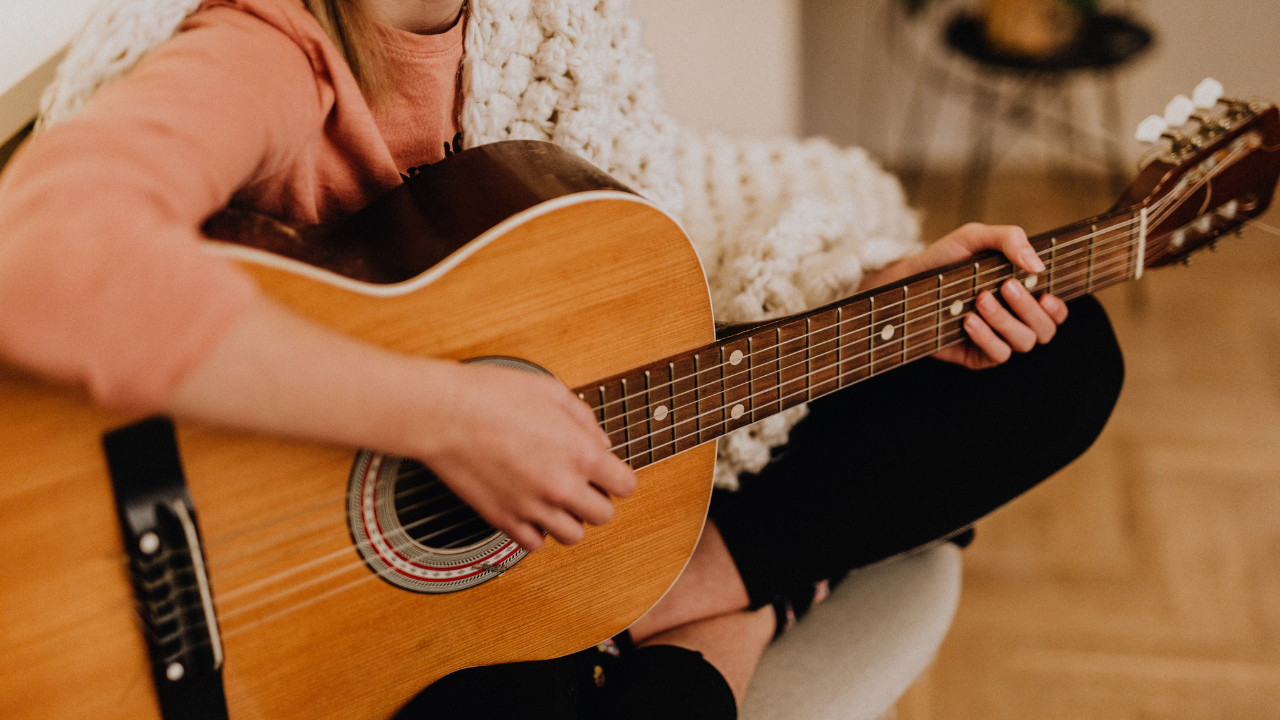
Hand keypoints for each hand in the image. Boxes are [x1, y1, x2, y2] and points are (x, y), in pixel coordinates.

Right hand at [416, 362, 637, 550]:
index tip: (607, 473)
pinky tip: (530, 509)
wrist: (443, 414)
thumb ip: (584, 419)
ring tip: (555, 499)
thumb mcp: (551, 391)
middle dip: (597, 499)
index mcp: (581, 454)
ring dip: (569, 519)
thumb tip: (600, 442)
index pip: (625, 486)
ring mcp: (532, 508)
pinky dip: (537, 531)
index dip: (618, 478)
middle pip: (603, 515)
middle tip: (581, 483)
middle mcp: (562, 487)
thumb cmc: (492, 396)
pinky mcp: (503, 520)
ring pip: (572, 536)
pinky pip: (534, 544)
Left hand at [861, 223, 1067, 369]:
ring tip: (980, 299)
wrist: (905, 281)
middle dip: (1029, 308)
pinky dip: (988, 337)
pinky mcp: (976, 354)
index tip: (1045, 293)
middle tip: (1005, 287)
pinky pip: (999, 355)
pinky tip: (968, 320)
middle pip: (1045, 329)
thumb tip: (1037, 264)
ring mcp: (996, 338)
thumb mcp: (975, 238)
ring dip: (1006, 321)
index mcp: (1022, 294)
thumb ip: (1010, 240)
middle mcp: (1014, 319)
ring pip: (1024, 342)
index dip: (1058, 308)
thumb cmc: (944, 259)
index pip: (1055, 310)